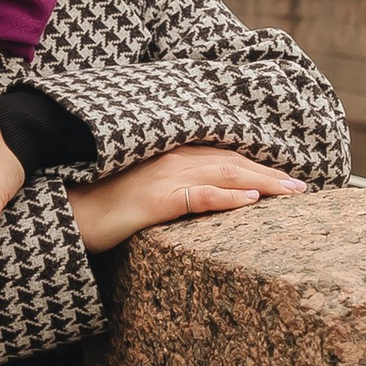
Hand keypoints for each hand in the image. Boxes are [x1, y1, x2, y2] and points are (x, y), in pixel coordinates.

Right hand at [65, 146, 307, 254]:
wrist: (62, 212)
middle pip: (231, 162)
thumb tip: (198, 192)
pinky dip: (227, 196)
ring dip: (263, 182)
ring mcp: (162, 177)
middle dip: (270, 172)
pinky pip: (198, 196)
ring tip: (292, 192)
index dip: (254, 163)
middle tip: (302, 186)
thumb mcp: (136, 186)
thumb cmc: (95, 202)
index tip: (283, 173)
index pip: (221, 155)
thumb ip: (167, 184)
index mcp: (166, 154)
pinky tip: (251, 201)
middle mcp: (169, 158)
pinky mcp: (154, 200)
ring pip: (224, 174)